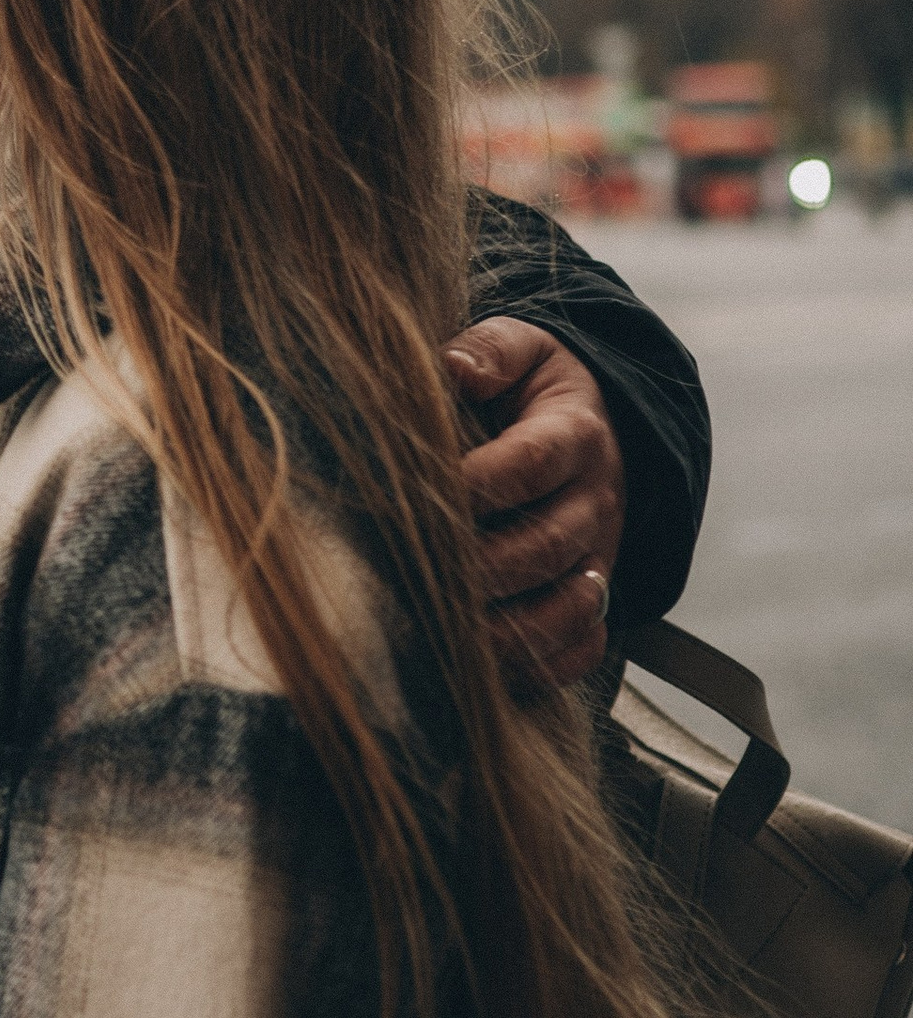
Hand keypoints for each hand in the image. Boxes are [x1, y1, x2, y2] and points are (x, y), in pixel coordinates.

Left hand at [445, 318, 623, 693]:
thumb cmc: (531, 388)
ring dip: (510, 630)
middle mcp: (593, 501)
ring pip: (569, 608)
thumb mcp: (521, 347)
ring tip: (448, 635)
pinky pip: (584, 645)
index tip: (418, 493)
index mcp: (573, 435)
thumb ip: (490, 350)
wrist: (593, 423)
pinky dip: (543, 666)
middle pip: (545, 546)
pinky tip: (487, 669)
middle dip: (481, 567)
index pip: (529, 464)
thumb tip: (453, 367)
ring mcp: (598, 555)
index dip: (474, 484)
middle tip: (420, 575)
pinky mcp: (594, 596)